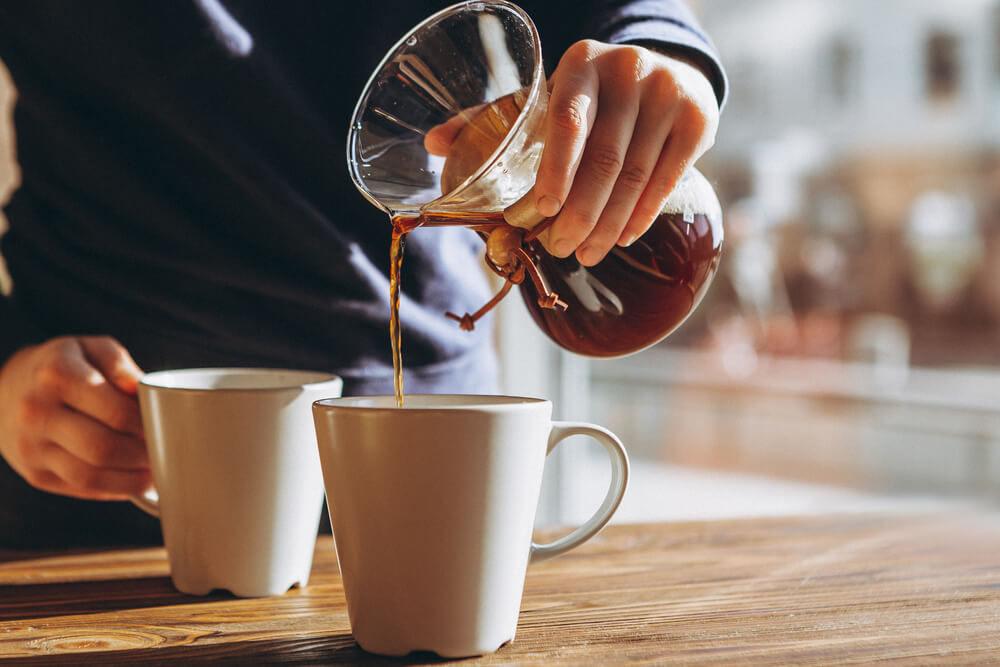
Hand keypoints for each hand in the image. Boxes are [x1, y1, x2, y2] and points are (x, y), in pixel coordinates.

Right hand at [0, 336, 150, 500]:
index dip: (147, 425)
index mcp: (57, 375)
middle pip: (103, 448)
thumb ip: (120, 364)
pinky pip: (81, 489)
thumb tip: (143, 389)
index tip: (165, 428)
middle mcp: (37, 412)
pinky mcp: (35, 474)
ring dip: (131, 480)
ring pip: (91, 477)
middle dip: (142, 455)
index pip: (115, 412)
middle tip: (164, 452)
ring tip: (154, 473)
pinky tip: (132, 480)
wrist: (9, 389)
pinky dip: (114, 489)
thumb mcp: (91, 348)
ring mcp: (31, 447)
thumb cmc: (64, 366)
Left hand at [535, 40, 718, 265]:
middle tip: (561, 246)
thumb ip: (532, 127)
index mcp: (584, 62)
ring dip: (608, 224)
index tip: (545, 210)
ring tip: (587, 253)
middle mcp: (629, 70)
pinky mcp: (697, 121)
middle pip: (604, 157)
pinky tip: (622, 238)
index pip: (569, 120)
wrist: (670, 72)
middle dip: (580, 212)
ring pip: (634, 176)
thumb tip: (488, 175)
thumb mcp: (568, 93)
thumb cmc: (600, 96)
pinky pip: (665, 181)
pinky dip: (641, 216)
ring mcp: (668, 93)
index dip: (556, 168)